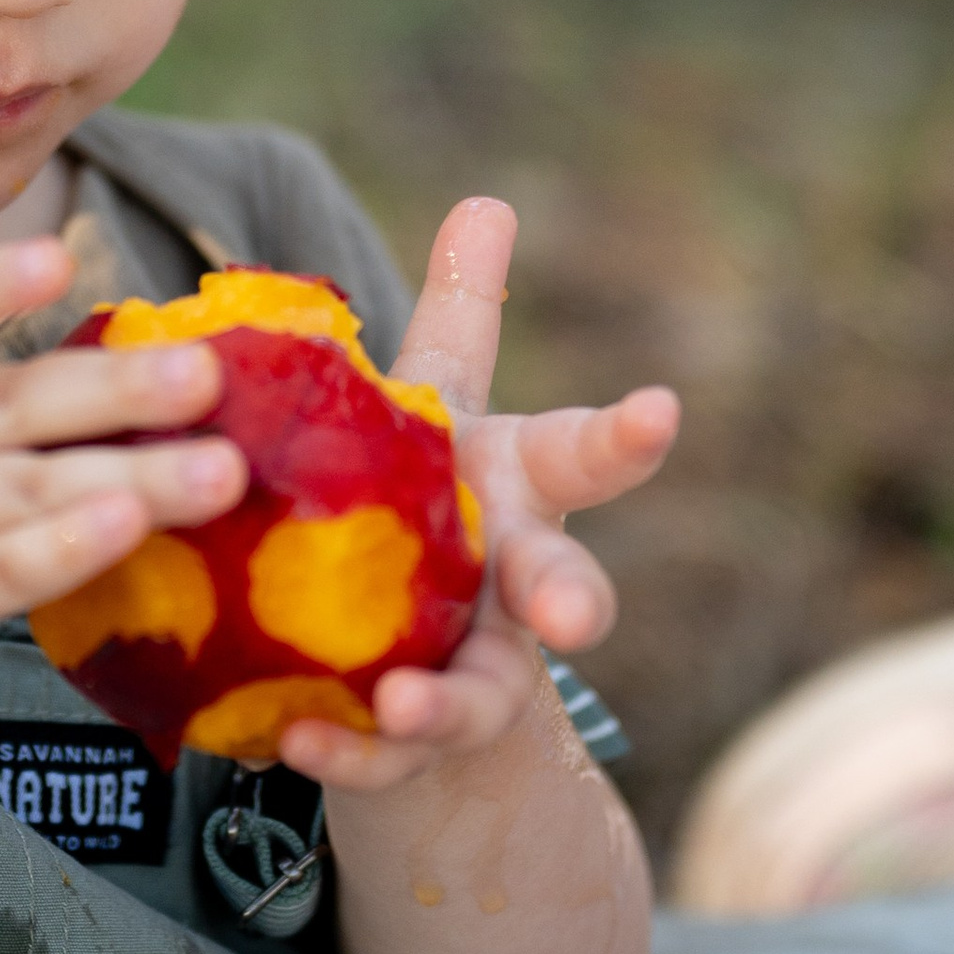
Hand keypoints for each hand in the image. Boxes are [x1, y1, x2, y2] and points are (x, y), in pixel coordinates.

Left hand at [276, 195, 675, 796]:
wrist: (409, 650)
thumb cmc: (427, 494)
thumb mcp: (438, 403)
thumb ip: (468, 310)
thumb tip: (491, 195)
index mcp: (516, 486)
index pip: (582, 452)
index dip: (626, 434)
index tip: (661, 409)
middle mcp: (515, 583)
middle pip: (562, 586)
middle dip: (575, 597)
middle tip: (576, 618)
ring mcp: (474, 669)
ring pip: (481, 697)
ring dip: (442, 704)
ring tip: (400, 704)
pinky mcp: (408, 738)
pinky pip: (381, 758)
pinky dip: (344, 753)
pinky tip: (293, 742)